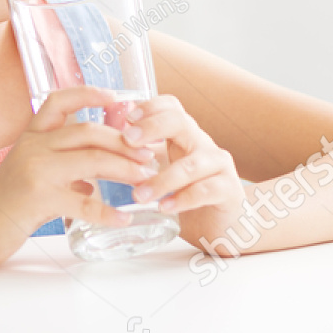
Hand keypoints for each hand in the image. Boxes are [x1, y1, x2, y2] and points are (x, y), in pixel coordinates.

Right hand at [0, 85, 159, 266]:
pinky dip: (108, 211)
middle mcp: (33, 147)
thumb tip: (93, 180)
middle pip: (88, 131)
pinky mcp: (39, 199)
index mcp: (31, 136)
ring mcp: (35, 171)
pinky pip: (83, 202)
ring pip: (91, 160)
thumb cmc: (6, 202)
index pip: (59, 101)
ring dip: (125, 168)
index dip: (89, 94)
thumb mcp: (31, 173)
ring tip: (146, 179)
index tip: (116, 98)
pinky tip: (124, 217)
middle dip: (124, 141)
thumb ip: (61, 170)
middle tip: (148, 154)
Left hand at [118, 93, 243, 238]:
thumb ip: (142, 156)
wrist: (223, 225)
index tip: (126, 119)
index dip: (149, 107)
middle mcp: (202, 144)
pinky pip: (206, 190)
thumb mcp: (163, 170)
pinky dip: (183, 198)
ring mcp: (218, 166)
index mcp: (184, 135)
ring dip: (162, 179)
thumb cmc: (187, 194)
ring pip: (191, 164)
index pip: (171, 107)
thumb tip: (104, 143)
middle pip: (181, 122)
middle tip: (128, 140)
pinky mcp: (228, 191)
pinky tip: (165, 207)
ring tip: (138, 194)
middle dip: (153, 127)